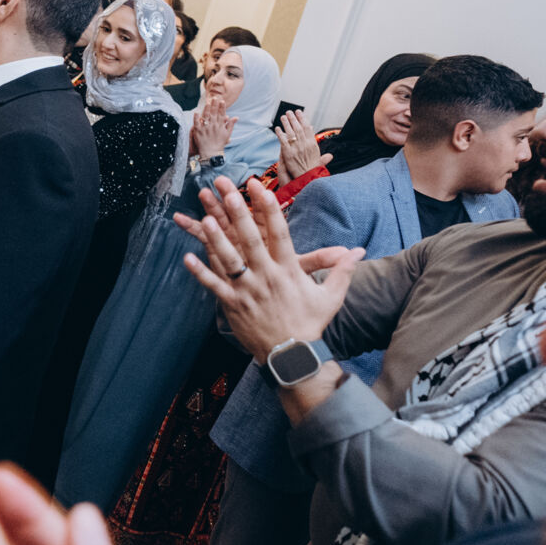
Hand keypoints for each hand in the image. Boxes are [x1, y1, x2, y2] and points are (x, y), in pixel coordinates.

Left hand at [172, 178, 362, 362]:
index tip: (260, 188)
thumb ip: (342, 270)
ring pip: (229, 261)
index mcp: (288, 271)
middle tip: (228, 194)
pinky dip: (201, 272)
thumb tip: (358, 251)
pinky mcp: (233, 306)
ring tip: (205, 219)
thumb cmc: (310, 324)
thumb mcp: (331, 297)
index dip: (269, 209)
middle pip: (251, 241)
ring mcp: (248, 292)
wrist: (292, 356)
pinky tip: (187, 257)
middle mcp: (267, 277)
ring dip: (217, 240)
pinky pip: (214, 287)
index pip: (280, 233)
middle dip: (239, 216)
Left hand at [190, 97, 235, 158]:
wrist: (211, 153)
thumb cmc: (219, 144)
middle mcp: (213, 126)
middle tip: (215, 97)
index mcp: (220, 126)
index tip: (222, 101)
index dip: (222, 107)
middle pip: (214, 114)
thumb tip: (236, 117)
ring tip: (207, 102)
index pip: (221, 114)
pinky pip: (197, 123)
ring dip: (207, 109)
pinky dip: (196, 118)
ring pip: (206, 117)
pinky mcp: (198, 132)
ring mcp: (205, 128)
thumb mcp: (227, 134)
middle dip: (215, 105)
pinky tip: (196, 112)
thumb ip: (230, 125)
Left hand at [273, 109, 330, 177]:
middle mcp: (304, 144)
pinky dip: (280, 133)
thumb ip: (321, 154)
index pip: (308, 128)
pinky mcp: (287, 153)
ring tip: (283, 116)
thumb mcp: (319, 160)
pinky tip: (277, 128)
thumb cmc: (313, 170)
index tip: (299, 113)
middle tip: (289, 112)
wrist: (307, 178)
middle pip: (298, 127)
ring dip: (286, 123)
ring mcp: (296, 148)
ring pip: (290, 132)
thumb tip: (327, 151)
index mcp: (312, 144)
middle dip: (294, 118)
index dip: (303, 119)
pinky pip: (283, 140)